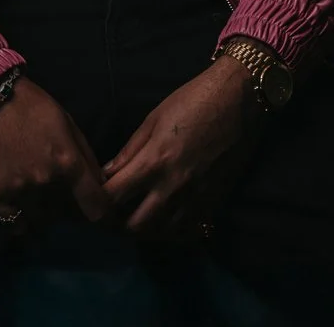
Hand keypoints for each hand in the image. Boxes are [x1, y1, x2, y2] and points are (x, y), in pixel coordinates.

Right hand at [0, 75, 114, 231]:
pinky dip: (24, 223)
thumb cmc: (32, 105)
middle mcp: (46, 182)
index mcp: (68, 162)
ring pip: (44, 222)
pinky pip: (16, 225)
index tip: (102, 213)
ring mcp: (20, 191)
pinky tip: (26, 212)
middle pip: (69, 215)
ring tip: (46, 202)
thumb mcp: (68, 123)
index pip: (96, 207)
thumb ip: (85, 156)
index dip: (103, 214)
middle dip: (73, 210)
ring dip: (49, 215)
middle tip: (69, 200)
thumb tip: (100, 184)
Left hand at [101, 56, 264, 239]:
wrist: (239, 99)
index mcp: (153, 162)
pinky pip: (187, 231)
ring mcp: (195, 198)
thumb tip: (107, 175)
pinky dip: (172, 231)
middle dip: (118, 223)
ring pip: (161, 234)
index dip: (97, 202)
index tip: (94, 197)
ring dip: (145, 230)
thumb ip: (129, 151)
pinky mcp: (213, 202)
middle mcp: (172, 187)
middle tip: (114, 213)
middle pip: (135, 226)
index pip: (113, 198)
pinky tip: (165, 219)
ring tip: (138, 216)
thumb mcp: (153, 120)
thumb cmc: (192, 101)